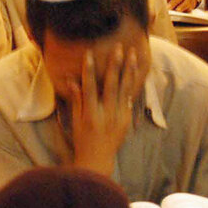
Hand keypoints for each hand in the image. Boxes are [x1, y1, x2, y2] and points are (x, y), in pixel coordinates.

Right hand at [69, 45, 141, 176]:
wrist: (98, 158)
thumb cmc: (83, 139)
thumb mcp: (75, 120)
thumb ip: (76, 100)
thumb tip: (72, 80)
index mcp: (90, 114)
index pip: (89, 86)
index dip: (88, 69)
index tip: (89, 53)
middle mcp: (106, 114)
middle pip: (111, 85)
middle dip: (115, 65)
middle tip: (119, 48)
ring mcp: (118, 116)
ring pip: (125, 89)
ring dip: (129, 70)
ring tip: (132, 54)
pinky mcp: (126, 119)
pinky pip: (130, 97)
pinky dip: (133, 84)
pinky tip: (136, 70)